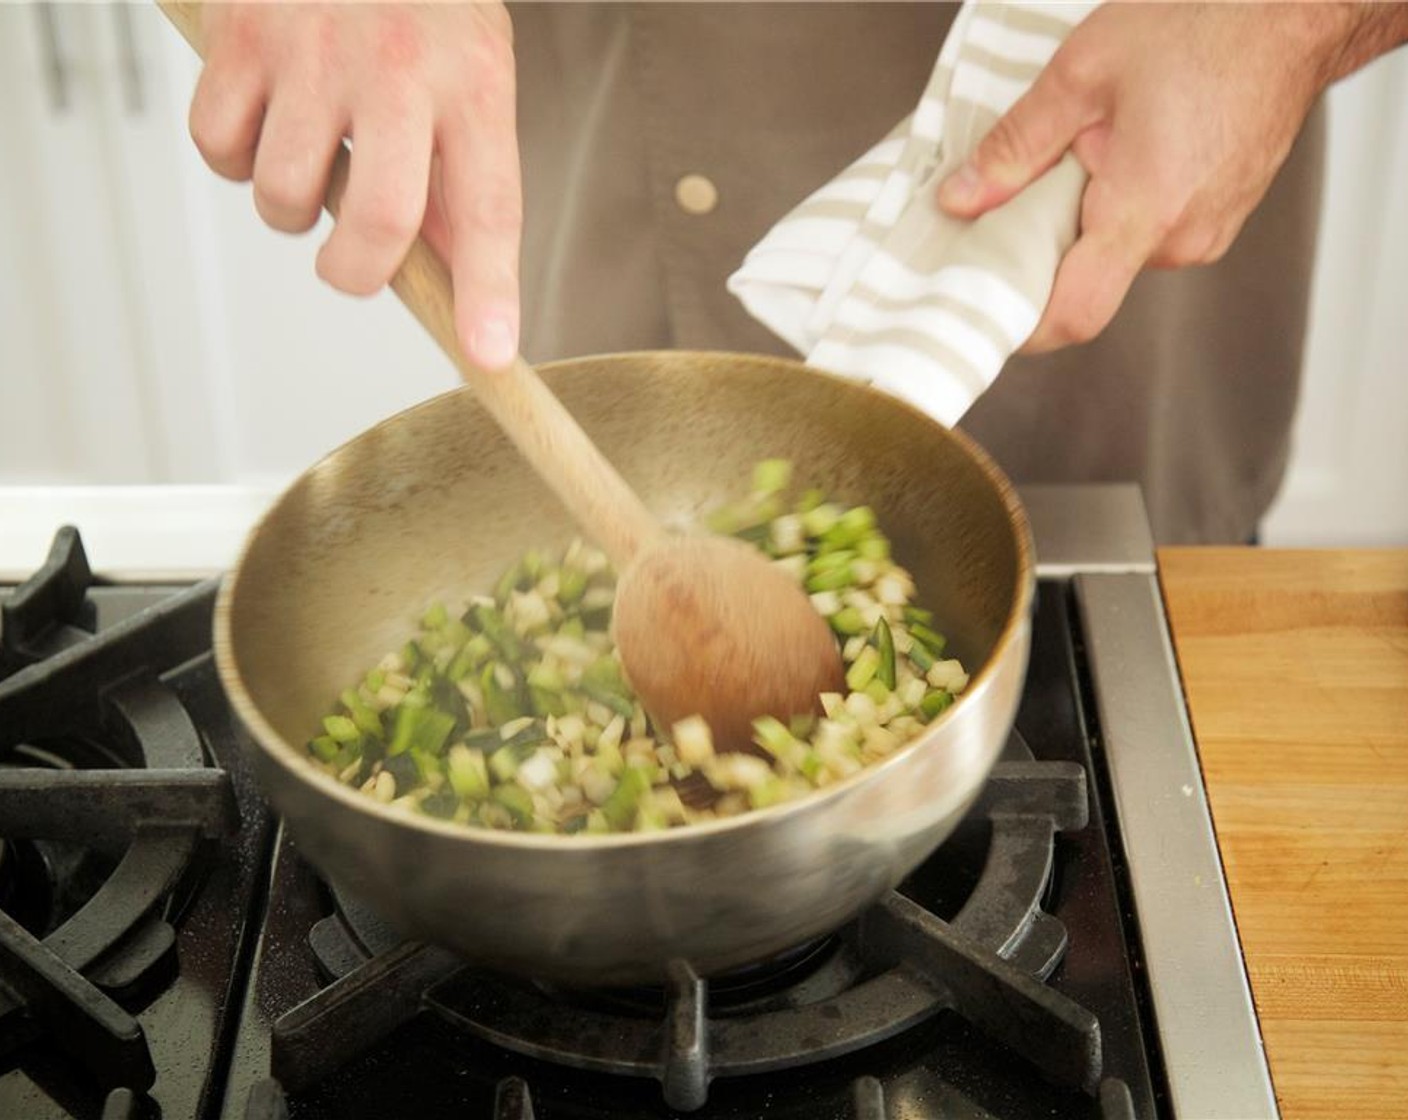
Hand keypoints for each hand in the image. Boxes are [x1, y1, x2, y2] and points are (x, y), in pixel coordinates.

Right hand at [188, 2, 521, 368]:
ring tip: (309, 160)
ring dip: (288, 209)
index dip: (488, 291)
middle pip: (380, 221)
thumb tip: (461, 283)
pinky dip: (230, 158)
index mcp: (474, 82)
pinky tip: (260, 120)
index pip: (490, 207)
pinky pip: (217, 148)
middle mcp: (399, 66)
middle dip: (356, 272)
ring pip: (284, 195)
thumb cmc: (416, 0)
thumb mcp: (470, 74)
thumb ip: (463, 177)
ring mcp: (314, 50)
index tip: (489, 354)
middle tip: (350, 262)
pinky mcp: (241, 34)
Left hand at [937, 4, 1400, 352]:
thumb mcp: (1082, 74)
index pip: (1074, 314)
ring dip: (1082, 221)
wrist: (1294, 9)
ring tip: (1080, 155)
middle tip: (1012, 201)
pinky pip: (1148, 233)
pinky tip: (1115, 155)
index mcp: (1145, 211)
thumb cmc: (1208, 24)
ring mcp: (1206, 231)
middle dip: (1041, 250)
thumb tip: (962, 198)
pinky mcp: (1217, 217)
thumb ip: (1015, 146)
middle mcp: (1182, 237)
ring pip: (1116, 254)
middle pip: (1086, 281)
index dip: (1022, 325)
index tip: (983, 308)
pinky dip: (1117, 209)